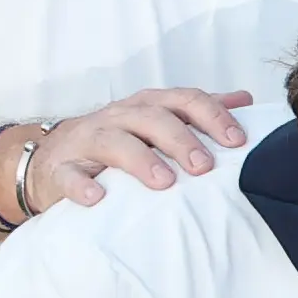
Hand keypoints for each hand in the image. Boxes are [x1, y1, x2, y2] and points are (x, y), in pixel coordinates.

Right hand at [22, 88, 256, 213]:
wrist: (53, 159)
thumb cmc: (118, 140)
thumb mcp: (158, 121)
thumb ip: (197, 112)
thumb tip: (244, 99)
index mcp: (148, 106)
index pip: (185, 101)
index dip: (212, 117)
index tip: (238, 142)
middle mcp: (120, 116)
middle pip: (153, 118)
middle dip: (181, 140)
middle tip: (204, 167)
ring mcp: (87, 140)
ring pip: (113, 141)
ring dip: (140, 160)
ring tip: (164, 182)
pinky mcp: (61, 168)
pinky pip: (69, 175)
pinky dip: (81, 186)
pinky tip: (97, 198)